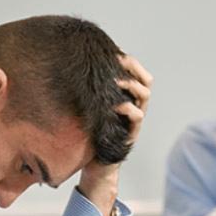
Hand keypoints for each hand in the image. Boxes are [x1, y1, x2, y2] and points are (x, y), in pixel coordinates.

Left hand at [78, 54, 152, 215]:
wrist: (93, 164)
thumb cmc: (87, 134)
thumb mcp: (87, 108)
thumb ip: (87, 92)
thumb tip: (69, 67)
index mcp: (125, 98)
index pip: (136, 73)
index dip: (129, 61)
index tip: (114, 52)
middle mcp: (133, 106)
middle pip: (145, 80)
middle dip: (133, 68)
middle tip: (117, 61)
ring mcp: (133, 120)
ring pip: (144, 95)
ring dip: (130, 84)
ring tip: (115, 80)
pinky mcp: (130, 133)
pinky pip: (136, 116)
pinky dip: (127, 107)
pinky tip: (113, 104)